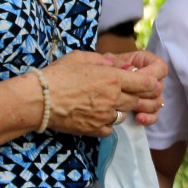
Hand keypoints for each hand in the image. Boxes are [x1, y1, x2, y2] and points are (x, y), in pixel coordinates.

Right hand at [40, 51, 165, 136]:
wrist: (37, 100)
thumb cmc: (56, 76)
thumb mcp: (80, 58)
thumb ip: (102, 60)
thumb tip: (115, 64)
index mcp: (112, 78)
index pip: (147, 83)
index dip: (150, 83)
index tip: (144, 82)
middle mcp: (113, 98)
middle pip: (138, 100)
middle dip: (135, 96)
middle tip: (122, 92)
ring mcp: (105, 116)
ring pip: (124, 115)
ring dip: (119, 109)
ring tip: (103, 102)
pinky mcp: (95, 130)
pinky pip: (111, 129)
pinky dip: (107, 123)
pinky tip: (95, 115)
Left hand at [106, 50, 168, 124]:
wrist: (97, 82)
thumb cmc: (104, 69)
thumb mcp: (108, 61)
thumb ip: (118, 63)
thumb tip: (130, 71)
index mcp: (146, 62)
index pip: (160, 67)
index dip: (151, 74)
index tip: (135, 78)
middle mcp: (153, 78)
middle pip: (159, 88)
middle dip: (143, 93)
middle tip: (129, 94)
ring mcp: (152, 95)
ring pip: (157, 102)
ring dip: (143, 105)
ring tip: (130, 106)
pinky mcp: (148, 109)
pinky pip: (154, 116)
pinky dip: (148, 118)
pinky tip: (138, 118)